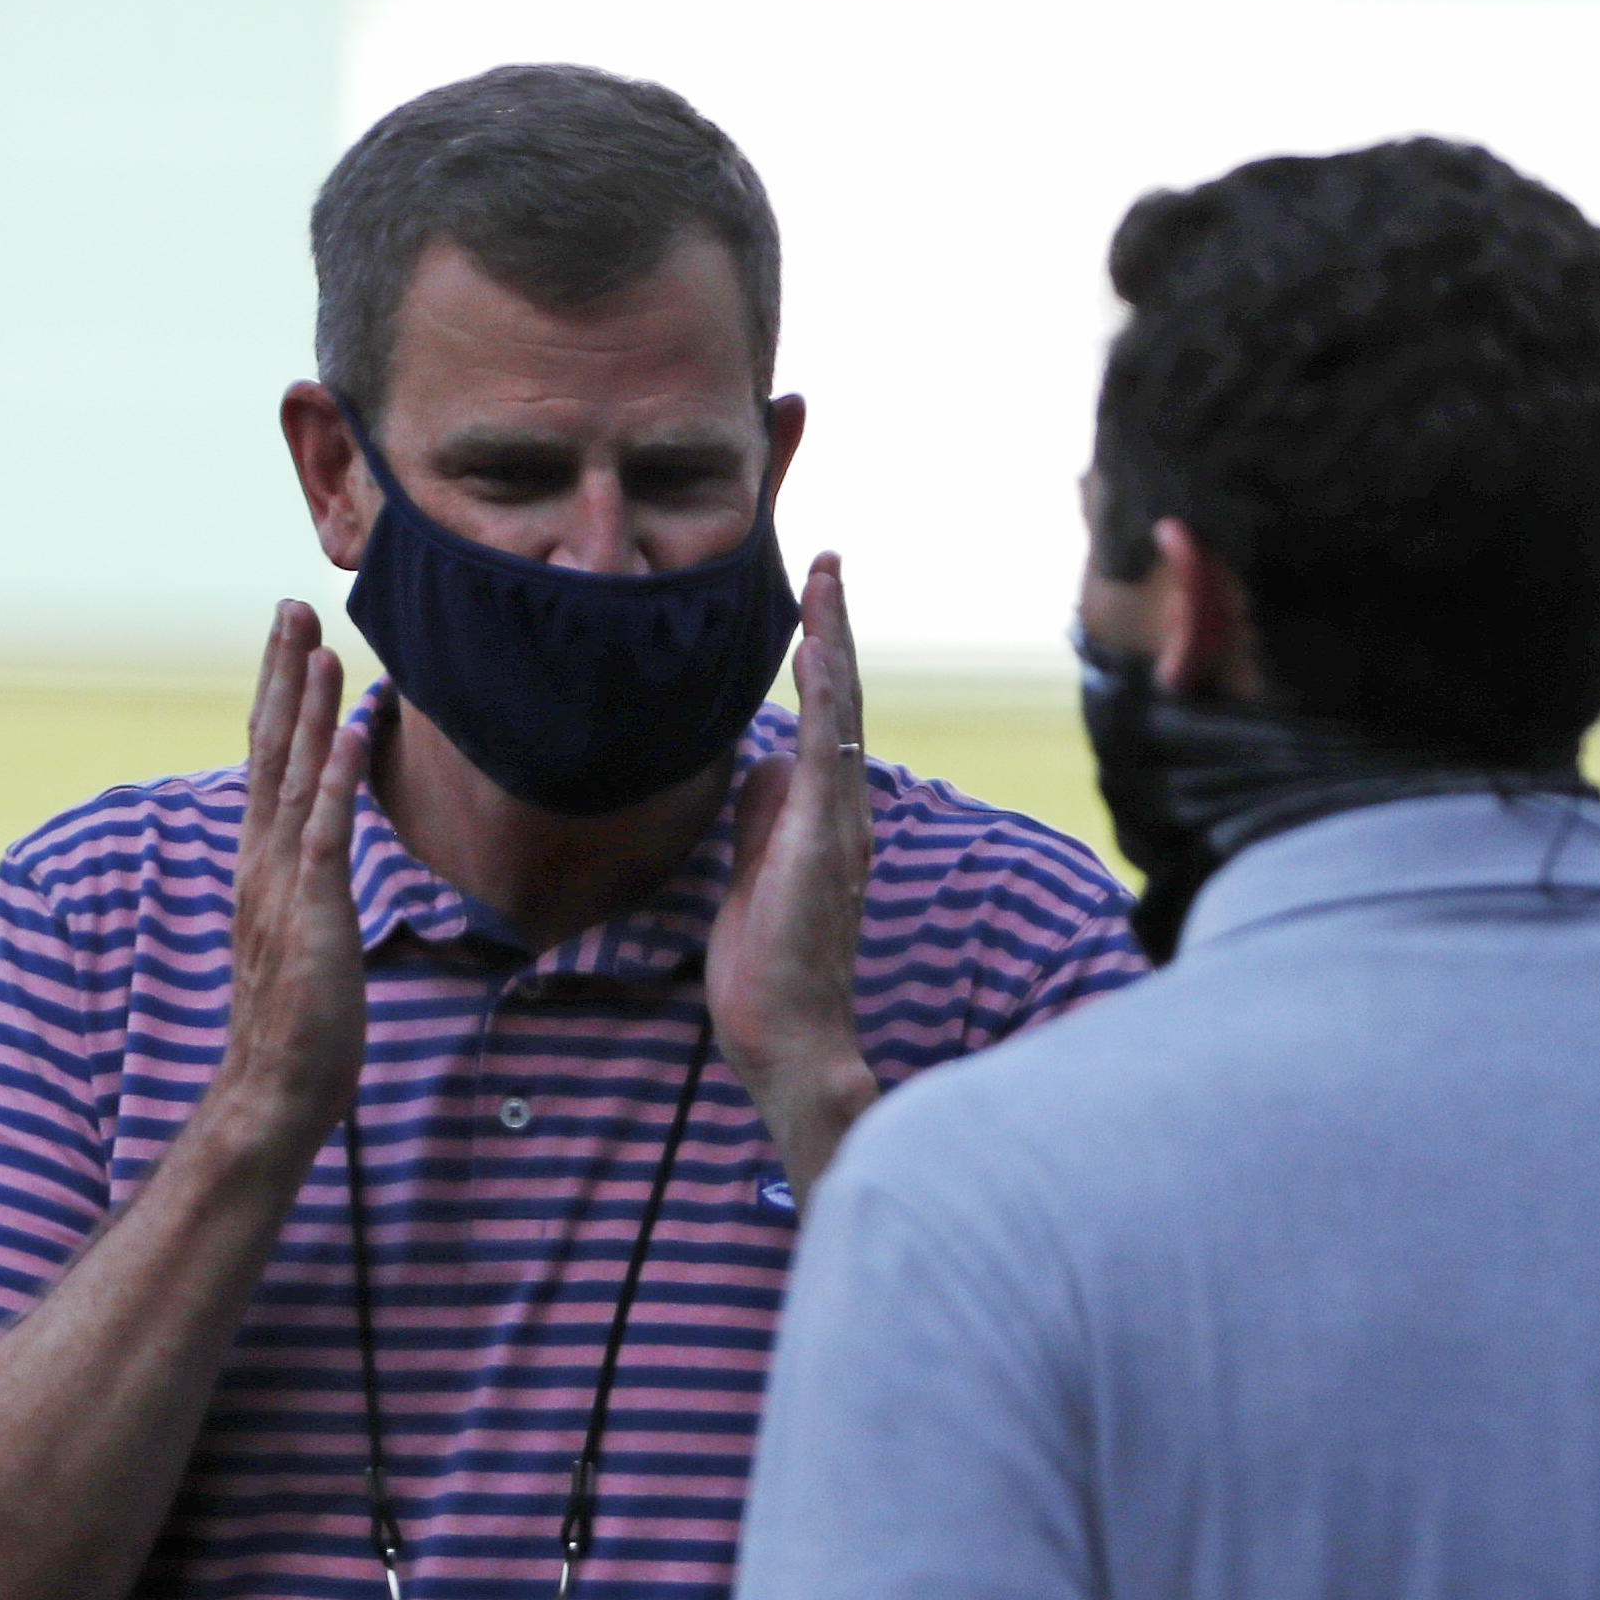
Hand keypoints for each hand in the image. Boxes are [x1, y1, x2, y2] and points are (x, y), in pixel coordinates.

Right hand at [212, 600, 368, 1155]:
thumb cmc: (299, 1019)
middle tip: (290, 606)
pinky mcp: (314, 913)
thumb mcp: (304, 932)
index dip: (275, 698)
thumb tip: (323, 844)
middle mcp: (263, 861)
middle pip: (269, 750)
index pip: (264, 763)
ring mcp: (284, 885)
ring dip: (308, 708)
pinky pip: (327, 832)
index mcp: (260, 863)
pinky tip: (350, 730)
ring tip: (321, 646)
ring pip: (293, 777)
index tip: (288, 639)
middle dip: (281, 676)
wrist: (277, 1088)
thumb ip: (307, 882)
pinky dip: (337, 778)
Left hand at [709, 553, 880, 1194]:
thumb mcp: (752, 876)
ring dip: (834, 640)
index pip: (829, 724)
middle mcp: (845, 813)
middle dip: (835, 627)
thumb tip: (762, 768)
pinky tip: (818, 646)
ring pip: (844, 713)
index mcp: (826, 822)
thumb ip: (762, 821)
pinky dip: (828, 692)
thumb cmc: (769, 973)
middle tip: (827, 561)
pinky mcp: (822, 839)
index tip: (812, 601)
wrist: (790, 1039)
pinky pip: (830, 750)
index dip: (823, 660)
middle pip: (847, 702)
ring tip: (825, 577)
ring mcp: (839, 824)